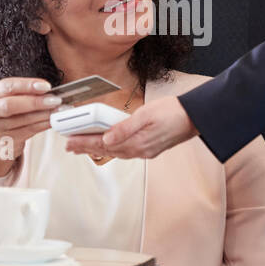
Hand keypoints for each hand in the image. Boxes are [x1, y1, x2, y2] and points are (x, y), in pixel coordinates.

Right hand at [0, 77, 60, 176]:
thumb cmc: (8, 112)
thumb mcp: (9, 97)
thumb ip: (24, 91)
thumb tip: (48, 89)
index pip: (7, 86)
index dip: (27, 85)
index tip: (46, 86)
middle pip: (9, 105)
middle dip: (35, 102)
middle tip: (55, 100)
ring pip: (22, 120)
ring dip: (44, 114)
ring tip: (59, 109)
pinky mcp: (7, 140)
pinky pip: (29, 131)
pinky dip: (44, 124)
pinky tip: (53, 119)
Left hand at [62, 95, 195, 159]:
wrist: (195, 117)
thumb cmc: (173, 112)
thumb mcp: (146, 115)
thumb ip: (125, 127)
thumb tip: (106, 139)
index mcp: (136, 142)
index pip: (103, 144)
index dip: (84, 142)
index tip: (69, 142)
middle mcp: (139, 150)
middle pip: (106, 151)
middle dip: (86, 148)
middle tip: (69, 147)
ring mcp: (145, 151)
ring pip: (115, 153)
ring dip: (97, 150)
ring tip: (83, 148)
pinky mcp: (150, 148)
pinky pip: (125, 151)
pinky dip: (112, 149)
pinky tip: (108, 146)